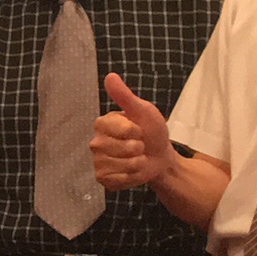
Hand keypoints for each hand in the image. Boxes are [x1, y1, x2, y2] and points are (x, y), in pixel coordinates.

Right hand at [92, 72, 173, 191]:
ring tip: (138, 159)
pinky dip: (130, 177)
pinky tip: (132, 171)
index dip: (134, 131)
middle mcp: (96, 142)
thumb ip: (125, 96)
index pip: (119, 129)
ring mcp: (98, 161)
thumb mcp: (143, 111)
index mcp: (102, 124)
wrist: (161, 157)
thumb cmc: (152, 132)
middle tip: (139, 146)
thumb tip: (110, 76)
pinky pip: (116, 179)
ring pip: (119, 165)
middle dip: (137, 149)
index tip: (138, 130)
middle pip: (119, 148)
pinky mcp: (103, 178)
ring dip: (136, 163)